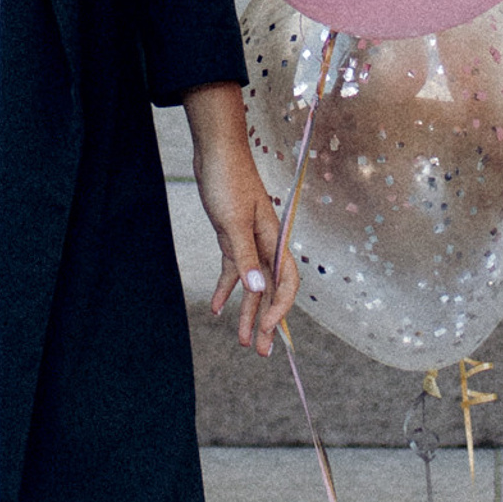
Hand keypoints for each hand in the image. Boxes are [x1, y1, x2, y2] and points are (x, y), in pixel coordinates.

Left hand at [182, 81, 297, 357]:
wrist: (216, 149)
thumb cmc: (228, 180)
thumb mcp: (232, 221)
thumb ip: (244, 256)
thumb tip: (258, 290)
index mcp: (274, 238)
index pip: (286, 282)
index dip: (278, 309)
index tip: (264, 330)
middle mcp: (266, 243)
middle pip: (270, 289)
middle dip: (265, 321)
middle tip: (259, 352)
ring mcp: (250, 240)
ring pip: (252, 283)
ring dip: (247, 311)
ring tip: (241, 340)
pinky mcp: (233, 235)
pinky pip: (234, 269)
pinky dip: (227, 289)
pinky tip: (218, 307)